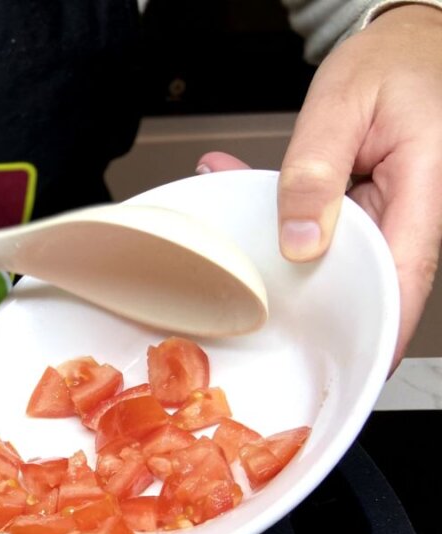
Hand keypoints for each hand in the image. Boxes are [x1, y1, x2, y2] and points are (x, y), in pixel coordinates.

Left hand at [199, 4, 441, 363]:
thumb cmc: (391, 63)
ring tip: (238, 250)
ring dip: (288, 264)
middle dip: (318, 307)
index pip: (407, 275)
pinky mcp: (369, 215)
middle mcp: (413, 211)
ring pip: (342, 263)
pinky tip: (246, 210)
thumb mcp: (340, 105)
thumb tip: (302, 239)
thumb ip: (314, 171)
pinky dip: (286, 229)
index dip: (382, 327)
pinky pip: (328, 237)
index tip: (354, 363)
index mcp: (424, 188)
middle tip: (262, 324)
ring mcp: (392, 216)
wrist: (406, 41)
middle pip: (372, 283)